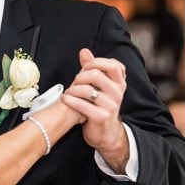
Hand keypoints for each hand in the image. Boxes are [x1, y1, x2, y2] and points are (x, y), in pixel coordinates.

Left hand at [60, 48, 128, 171]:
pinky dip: (69, 100)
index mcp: (119, 83)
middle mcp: (118, 93)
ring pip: (86, 89)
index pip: (113, 64)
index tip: (85, 68)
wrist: (104, 132)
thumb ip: (92, 68)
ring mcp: (111, 105)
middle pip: (96, 74)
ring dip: (72, 90)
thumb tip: (84, 51)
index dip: (96, 62)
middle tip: (73, 82)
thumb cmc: (99, 106)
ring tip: (68, 93)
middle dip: (80, 77)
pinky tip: (65, 99)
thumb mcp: (99, 86)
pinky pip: (81, 104)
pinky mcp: (102, 116)